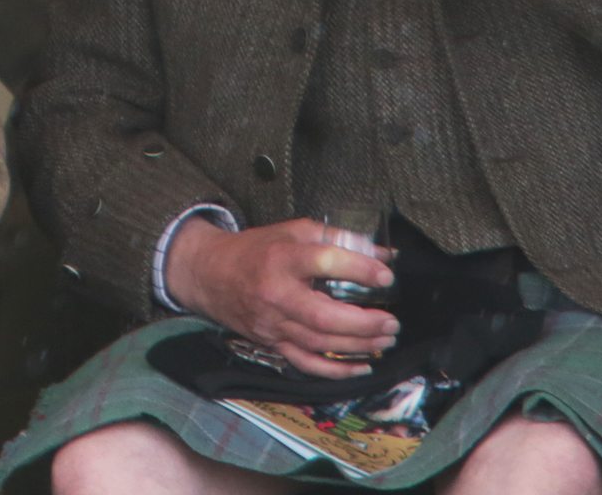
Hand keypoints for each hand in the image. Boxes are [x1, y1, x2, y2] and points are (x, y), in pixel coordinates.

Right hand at [164, 215, 399, 378]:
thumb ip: (339, 239)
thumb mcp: (295, 231)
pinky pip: (306, 364)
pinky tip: (361, 367)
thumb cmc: (258, 249)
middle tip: (391, 322)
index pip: (325, 262)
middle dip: (363, 323)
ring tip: (384, 339)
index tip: (386, 276)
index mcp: (283, 257)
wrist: (211, 275)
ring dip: (358, 346)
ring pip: (319, 343)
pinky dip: (335, 371)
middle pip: (323, 316)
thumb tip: (383, 253)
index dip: (359, 268)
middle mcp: (276, 294)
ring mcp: (273, 323)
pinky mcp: (271, 343)